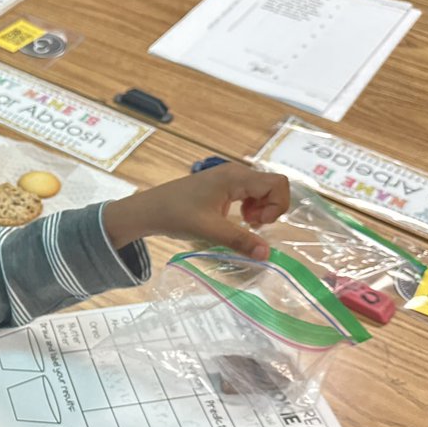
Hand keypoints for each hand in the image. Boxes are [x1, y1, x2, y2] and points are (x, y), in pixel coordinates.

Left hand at [102, 163, 289, 258]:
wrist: (150, 210)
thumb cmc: (176, 215)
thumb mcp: (209, 230)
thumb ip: (240, 241)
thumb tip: (266, 255)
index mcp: (235, 177)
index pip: (277, 183)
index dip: (277, 205)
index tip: (258, 224)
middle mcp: (235, 172)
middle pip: (272, 186)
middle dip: (269, 208)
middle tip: (251, 225)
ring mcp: (229, 177)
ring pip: (261, 190)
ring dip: (260, 209)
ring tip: (244, 224)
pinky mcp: (222, 185)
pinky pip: (248, 193)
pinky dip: (249, 207)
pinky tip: (236, 219)